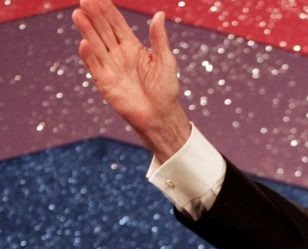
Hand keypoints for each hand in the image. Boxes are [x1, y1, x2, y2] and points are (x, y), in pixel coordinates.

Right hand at [72, 0, 189, 161]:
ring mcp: (111, 67)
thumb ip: (159, 38)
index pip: (117, 24)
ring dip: (87, 31)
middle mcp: (119, 54)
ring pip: (96, 45)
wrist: (161, 115)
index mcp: (133, 47)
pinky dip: (90, 56)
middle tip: (85, 0)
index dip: (108, 11)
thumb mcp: (166, 60)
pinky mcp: (105, 82)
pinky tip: (85, 43)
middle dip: (95, 15)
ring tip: (78, 14)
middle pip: (103, 30)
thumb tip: (159, 14)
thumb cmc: (166, 89)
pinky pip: (95, 66)